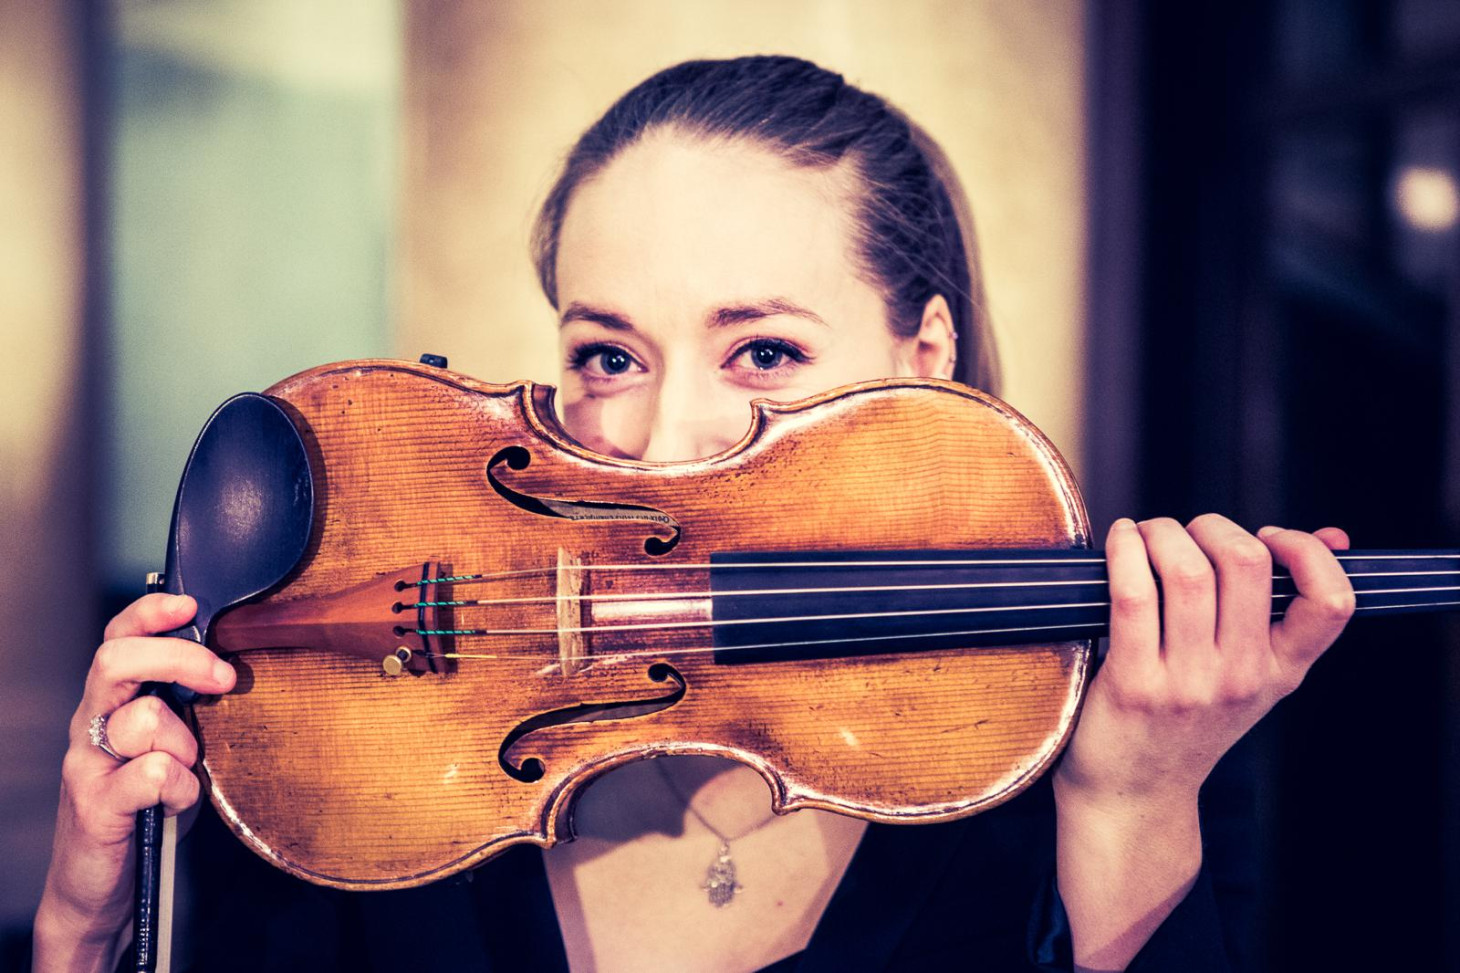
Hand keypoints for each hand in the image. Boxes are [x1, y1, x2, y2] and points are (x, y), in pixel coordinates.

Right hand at [33, 594, 234, 970]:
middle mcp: (91, 725)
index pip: (117, 639)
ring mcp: (88, 764)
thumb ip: (186, 709)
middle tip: (223, 677)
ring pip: (143, 719)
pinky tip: (178, 803)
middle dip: (179, 657)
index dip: (149, 613)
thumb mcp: (172, 748)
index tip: (190, 604)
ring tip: (187, 770)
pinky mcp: (95, 805)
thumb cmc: (145, 811)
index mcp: (111, 704)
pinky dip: (181, 789)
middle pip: (116, 660)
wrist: (99, 891)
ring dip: (184, 743)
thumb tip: (229, 666)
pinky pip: (153, 774)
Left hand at [1055, 515, 1354, 807]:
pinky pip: (1133, 594)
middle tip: (1187, 531)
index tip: (1271, 538)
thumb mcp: (1251, 674)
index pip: (1331, 603)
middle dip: (1212, 526)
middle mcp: (1241, 677)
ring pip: (1187, 572)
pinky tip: (1120, 541)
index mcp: (1281, 671)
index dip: (1307, 553)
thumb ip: (1285, 610)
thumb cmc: (1187, 720)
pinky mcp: (1134, 684)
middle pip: (1247, 565)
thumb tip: (1331, 536)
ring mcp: (1188, 683)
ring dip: (1162, 532)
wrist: (1134, 793)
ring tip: (1147, 534)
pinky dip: (1125, 551)